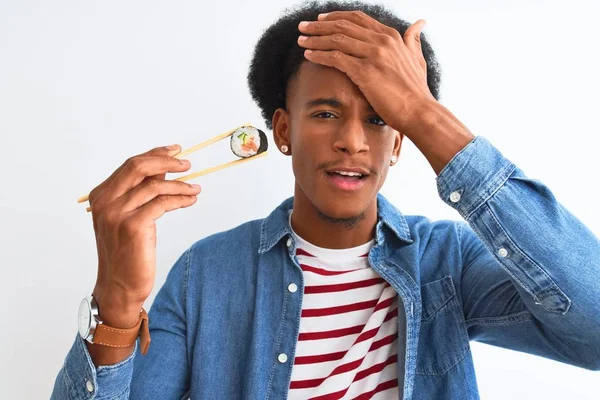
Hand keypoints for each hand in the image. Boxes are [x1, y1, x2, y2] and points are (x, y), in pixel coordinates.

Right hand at [88, 145, 200, 317]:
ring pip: (155, 186)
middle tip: (188, 164)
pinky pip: (162, 203)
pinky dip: (180, 199)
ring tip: (196, 188)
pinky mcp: (133, 226)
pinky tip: (191, 200)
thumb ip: (142, 192)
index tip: (176, 150)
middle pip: (138, 167)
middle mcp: (105, 202)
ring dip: (180, 185)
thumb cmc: (128, 252)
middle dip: (166, 161)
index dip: (155, 154)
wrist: (119, 286)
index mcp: (100, 196)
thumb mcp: (131, 216)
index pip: (131, 165)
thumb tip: (164, 168)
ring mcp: (117, 213)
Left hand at [297, 11, 434, 133]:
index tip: (320, 19)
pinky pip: (336, 57)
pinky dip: (319, 55)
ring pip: (336, 39)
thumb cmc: (416, 90)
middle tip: (303, 27)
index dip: (336, 17)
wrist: (419, 110)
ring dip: (315, 39)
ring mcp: (373, 55)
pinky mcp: (365, 71)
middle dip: (319, 25)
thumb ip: (413, 40)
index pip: (358, 18)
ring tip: (301, 40)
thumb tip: (420, 23)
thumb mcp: (417, 58)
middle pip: (343, 26)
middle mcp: (381, 41)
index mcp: (391, 35)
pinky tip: (308, 56)